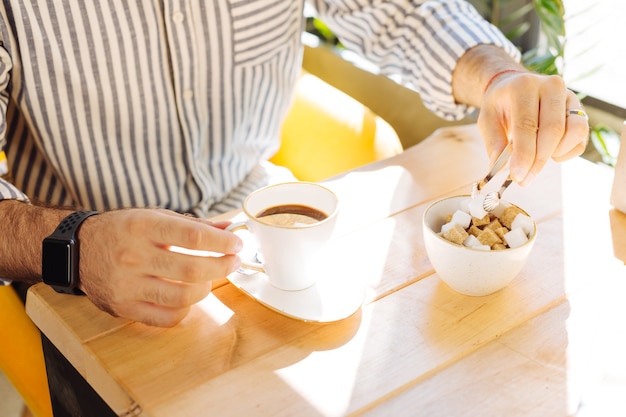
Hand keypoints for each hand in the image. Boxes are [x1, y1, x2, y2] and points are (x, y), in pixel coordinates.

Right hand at [77, 208, 242, 326]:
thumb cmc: (122, 230)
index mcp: (143, 226)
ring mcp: (127, 285)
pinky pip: (167, 317)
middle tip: (234, 261)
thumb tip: (229, 227)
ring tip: (209, 278)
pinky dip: (186, 309)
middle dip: (223, 266)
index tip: (236, 244)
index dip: (222, 242)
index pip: (193, 236)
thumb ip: (193, 224)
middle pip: (192, 269)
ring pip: (183, 296)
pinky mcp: (124, 307)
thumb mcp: (154, 216)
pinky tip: (188, 296)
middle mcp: (134, 256)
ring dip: (207, 288)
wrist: (77, 250)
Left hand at [478, 71, 589, 185]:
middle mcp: (551, 87)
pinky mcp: (580, 111)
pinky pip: (581, 138)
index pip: (527, 124)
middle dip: (538, 160)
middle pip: (553, 130)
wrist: (515, 87)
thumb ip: (493, 143)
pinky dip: (566, 152)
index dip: (524, 153)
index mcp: (524, 86)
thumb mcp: (487, 120)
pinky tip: (549, 152)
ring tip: (536, 159)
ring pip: (575, 132)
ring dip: (556, 154)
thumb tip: (500, 167)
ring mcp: (570, 97)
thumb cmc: (500, 105)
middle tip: (524, 179)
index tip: (517, 176)